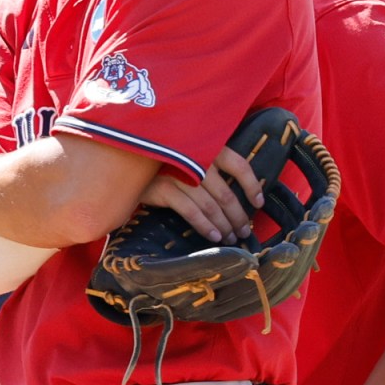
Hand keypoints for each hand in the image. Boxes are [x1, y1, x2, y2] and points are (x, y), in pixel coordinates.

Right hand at [134, 144, 262, 243]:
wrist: (126, 168)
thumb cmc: (164, 164)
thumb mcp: (190, 157)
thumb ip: (211, 166)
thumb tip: (242, 194)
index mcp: (208, 146)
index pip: (239, 165)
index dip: (252, 186)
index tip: (258, 203)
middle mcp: (195, 157)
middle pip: (226, 193)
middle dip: (238, 216)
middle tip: (244, 231)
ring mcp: (178, 173)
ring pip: (210, 205)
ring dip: (223, 225)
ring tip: (229, 238)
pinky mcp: (163, 188)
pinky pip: (191, 211)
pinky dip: (205, 226)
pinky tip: (213, 236)